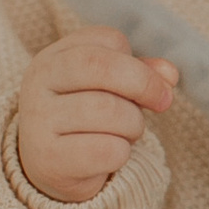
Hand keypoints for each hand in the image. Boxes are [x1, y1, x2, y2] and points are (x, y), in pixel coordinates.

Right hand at [13, 27, 176, 202]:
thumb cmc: (86, 120)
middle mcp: (38, 84)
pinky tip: (110, 155)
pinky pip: (107, 150)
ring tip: (126, 133)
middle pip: (100, 66)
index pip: (107, 40)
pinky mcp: (49, 159)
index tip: (152, 83)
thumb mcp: (110, 89)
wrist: (50, 168)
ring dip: (134, 125)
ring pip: (108, 110)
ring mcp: (38, 121)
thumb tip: (169, 74)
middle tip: (162, 102)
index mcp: (53, 57)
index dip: (139, 62)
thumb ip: (140, 74)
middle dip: (144, 84)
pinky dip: (122, 153)